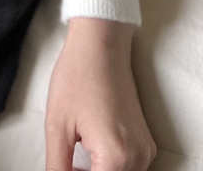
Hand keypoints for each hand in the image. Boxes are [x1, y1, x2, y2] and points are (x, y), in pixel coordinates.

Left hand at [45, 17, 156, 170]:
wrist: (100, 45)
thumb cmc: (77, 77)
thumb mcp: (57, 127)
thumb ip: (58, 166)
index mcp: (116, 158)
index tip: (62, 165)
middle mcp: (138, 159)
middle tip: (64, 162)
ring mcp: (145, 151)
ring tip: (73, 160)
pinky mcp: (145, 142)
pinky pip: (128, 168)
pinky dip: (109, 168)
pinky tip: (87, 154)